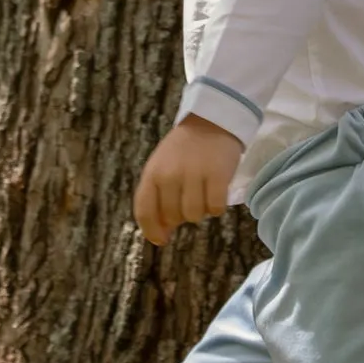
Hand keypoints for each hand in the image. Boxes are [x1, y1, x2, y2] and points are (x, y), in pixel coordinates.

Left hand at [134, 116, 243, 245]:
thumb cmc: (183, 151)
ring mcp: (194, 175)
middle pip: (173, 217)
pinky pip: (215, 208)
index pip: (145, 212)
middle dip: (181, 216)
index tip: (162, 240)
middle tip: (189, 199)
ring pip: (194, 216)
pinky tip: (216, 193)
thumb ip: (156, 199)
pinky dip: (217, 206)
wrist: (210, 122)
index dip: (152, 231)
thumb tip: (160, 236)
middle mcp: (170, 175)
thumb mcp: (161, 169)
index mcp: (152, 174)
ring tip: (203, 193)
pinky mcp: (218, 176)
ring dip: (201, 211)